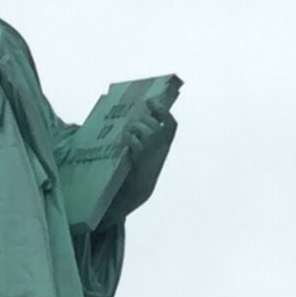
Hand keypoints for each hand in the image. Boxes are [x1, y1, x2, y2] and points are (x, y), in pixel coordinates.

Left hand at [103, 100, 176, 222]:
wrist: (134, 195)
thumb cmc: (135, 172)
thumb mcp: (143, 154)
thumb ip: (140, 138)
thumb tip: (127, 119)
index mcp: (164, 147)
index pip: (171, 125)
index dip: (163, 111)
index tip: (152, 101)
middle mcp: (161, 150)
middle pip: (156, 126)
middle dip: (144, 119)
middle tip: (133, 121)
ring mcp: (152, 156)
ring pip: (148, 132)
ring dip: (135, 127)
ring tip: (127, 130)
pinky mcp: (141, 162)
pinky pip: (137, 143)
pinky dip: (130, 139)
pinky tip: (124, 141)